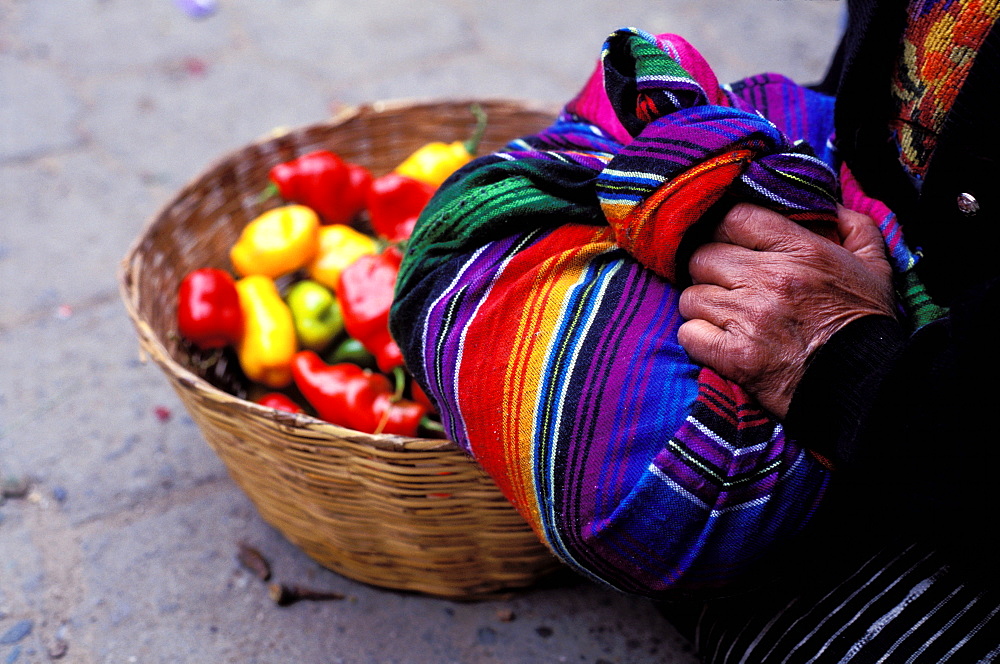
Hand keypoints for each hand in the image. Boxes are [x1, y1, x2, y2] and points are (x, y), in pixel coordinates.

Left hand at [677, 203, 894, 417]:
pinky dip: (696, 338)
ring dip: (701, 307)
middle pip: (702, 256)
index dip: (724, 228)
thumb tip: (833, 207)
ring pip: (691, 296)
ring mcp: (748, 318)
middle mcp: (768, 279)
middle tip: (722, 284)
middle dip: (708, 270)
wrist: (865, 386)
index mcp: (799, 251)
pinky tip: (715, 342)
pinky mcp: (735, 356)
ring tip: (721, 316)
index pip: (735, 218)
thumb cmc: (867, 325)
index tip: (728, 242)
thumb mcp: (875, 267)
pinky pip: (689, 334)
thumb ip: (856, 229)